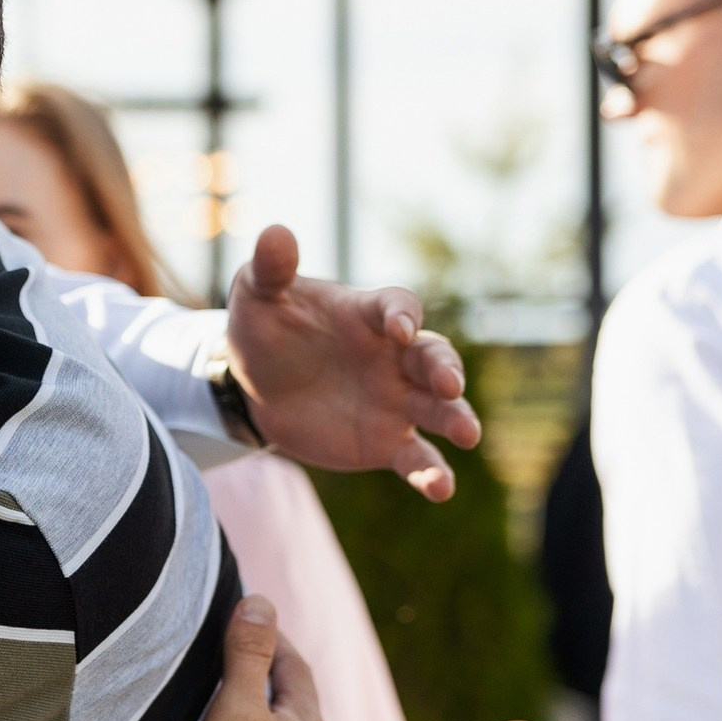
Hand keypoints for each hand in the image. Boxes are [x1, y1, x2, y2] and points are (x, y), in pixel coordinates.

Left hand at [223, 226, 479, 501]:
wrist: (253, 383)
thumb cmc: (264, 327)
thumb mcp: (257, 295)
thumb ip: (271, 268)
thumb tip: (275, 231)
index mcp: (369, 315)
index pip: (399, 307)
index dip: (402, 315)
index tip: (397, 328)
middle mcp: (394, 358)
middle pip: (433, 357)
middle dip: (445, 369)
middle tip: (449, 384)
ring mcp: (395, 401)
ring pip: (439, 409)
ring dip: (456, 419)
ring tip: (468, 434)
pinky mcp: (386, 442)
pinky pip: (417, 458)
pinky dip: (432, 473)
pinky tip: (441, 489)